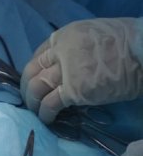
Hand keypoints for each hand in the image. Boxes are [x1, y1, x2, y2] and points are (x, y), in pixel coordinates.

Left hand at [21, 18, 142, 123]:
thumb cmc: (128, 43)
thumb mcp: (95, 35)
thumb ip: (77, 48)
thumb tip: (69, 65)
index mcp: (65, 36)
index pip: (38, 54)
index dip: (34, 70)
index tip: (35, 80)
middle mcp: (61, 51)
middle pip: (31, 71)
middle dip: (28, 88)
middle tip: (31, 99)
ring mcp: (66, 70)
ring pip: (37, 88)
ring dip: (33, 102)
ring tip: (37, 112)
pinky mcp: (74, 91)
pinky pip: (50, 104)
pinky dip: (45, 114)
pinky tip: (48, 120)